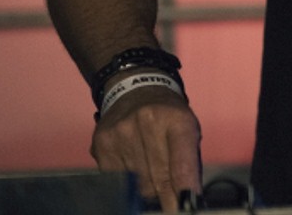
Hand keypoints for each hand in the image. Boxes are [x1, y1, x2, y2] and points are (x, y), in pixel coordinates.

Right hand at [91, 84, 202, 211]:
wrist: (136, 89)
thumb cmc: (168, 115)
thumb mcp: (187, 128)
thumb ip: (188, 162)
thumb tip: (188, 198)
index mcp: (177, 119)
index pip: (182, 162)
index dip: (185, 189)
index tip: (186, 206)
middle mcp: (148, 122)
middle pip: (159, 177)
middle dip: (167, 199)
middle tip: (171, 209)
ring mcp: (122, 133)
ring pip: (137, 182)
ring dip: (147, 195)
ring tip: (155, 198)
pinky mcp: (102, 143)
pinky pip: (116, 178)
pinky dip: (128, 187)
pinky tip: (135, 185)